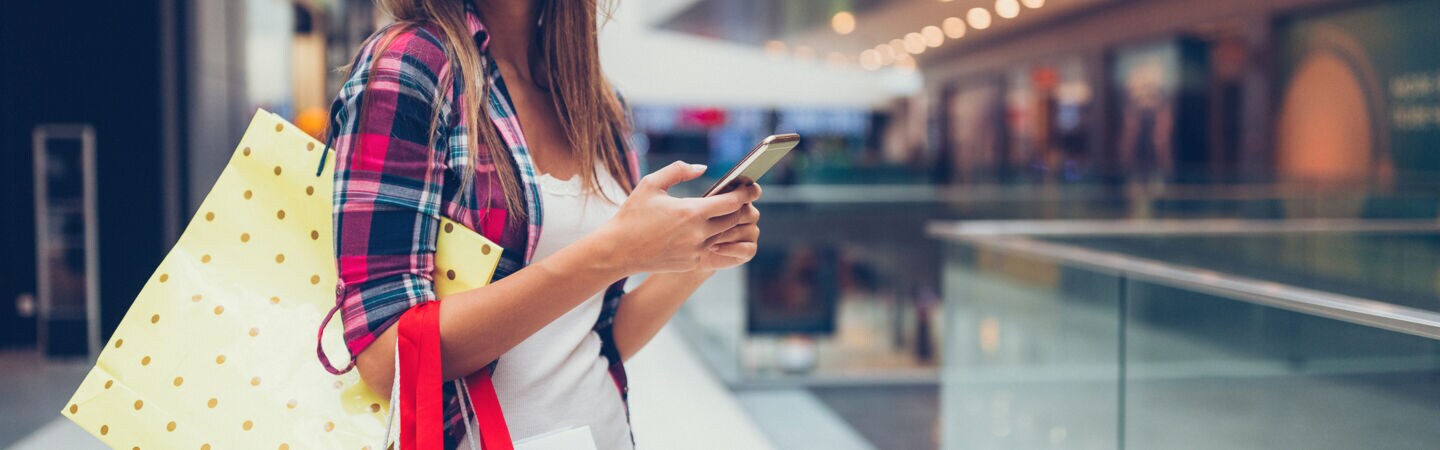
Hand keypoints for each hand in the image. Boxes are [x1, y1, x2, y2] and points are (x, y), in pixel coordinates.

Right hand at [595, 161, 761, 274]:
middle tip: (746, 199)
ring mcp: (697, 251)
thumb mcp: (651, 184)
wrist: (618, 250)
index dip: (746, 193)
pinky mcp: (693, 264)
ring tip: (738, 215)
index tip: (753, 187)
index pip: (731, 202)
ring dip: (738, 226)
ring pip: (730, 237)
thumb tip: (703, 168)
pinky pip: (723, 256)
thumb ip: (678, 170)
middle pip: (735, 219)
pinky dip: (732, 247)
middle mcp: (698, 233)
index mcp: (690, 211)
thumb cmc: (633, 214)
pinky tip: (732, 237)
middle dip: (744, 208)